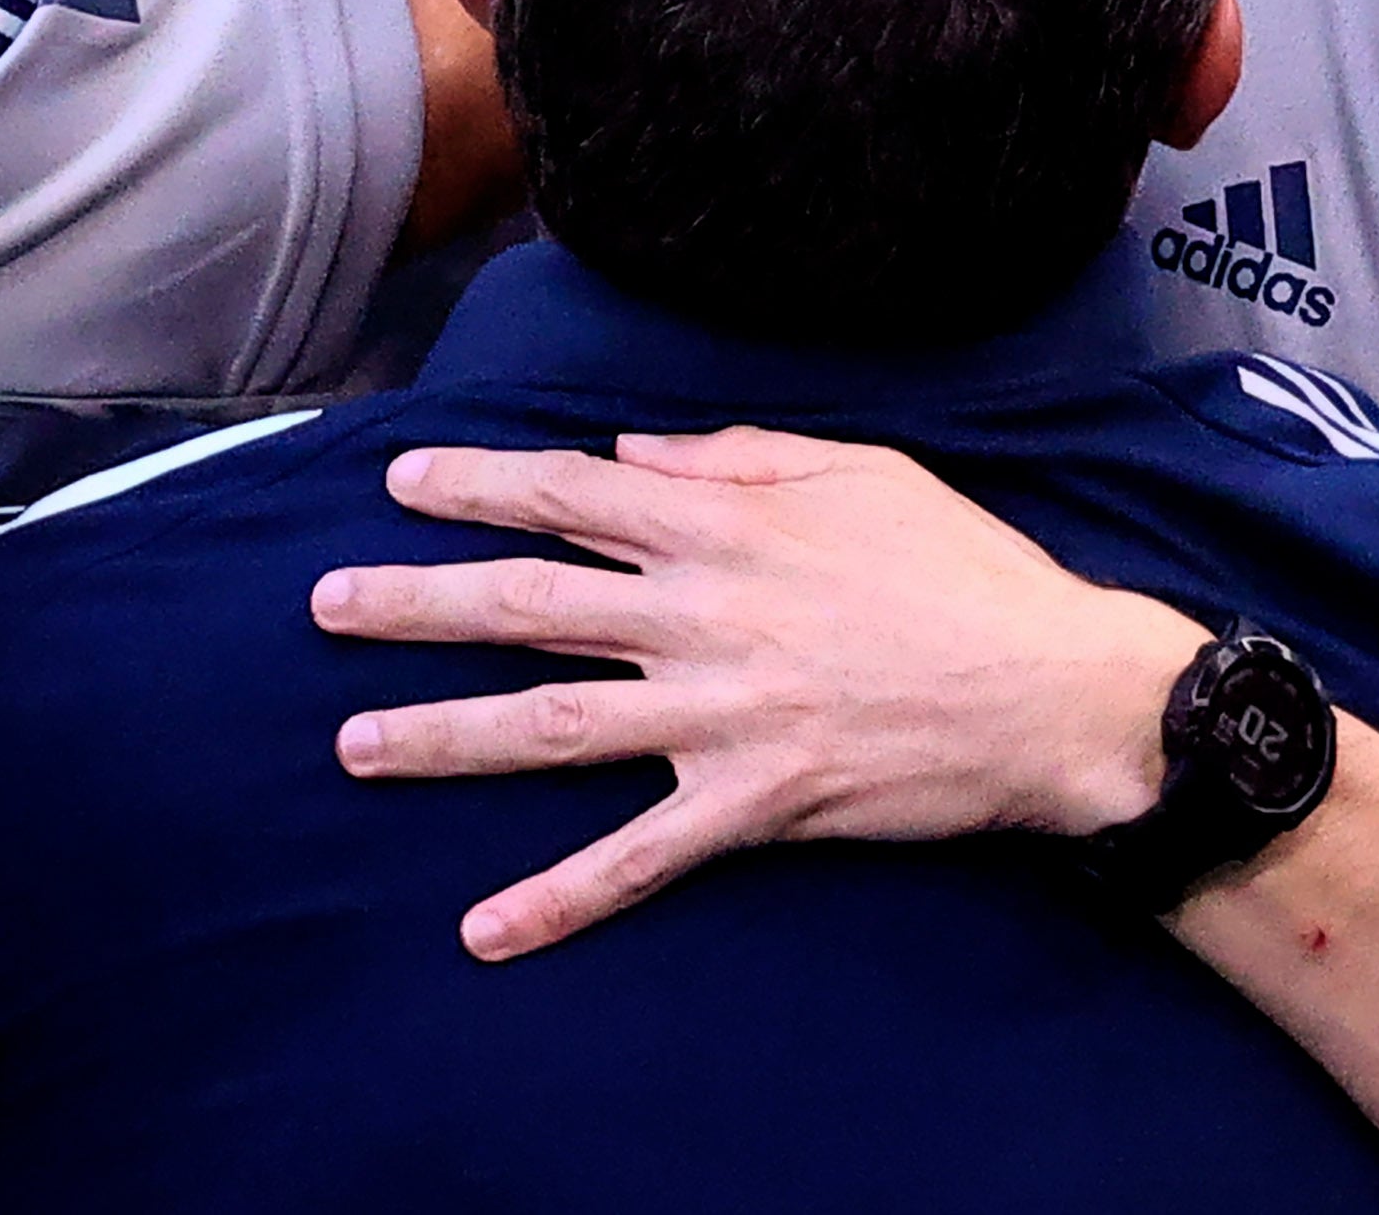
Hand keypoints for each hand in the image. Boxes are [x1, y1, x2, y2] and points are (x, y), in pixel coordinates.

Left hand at [310, 425, 1204, 958]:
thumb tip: (632, 449)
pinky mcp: (753, 803)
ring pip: (553, 725)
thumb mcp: (859, 470)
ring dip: (444, 735)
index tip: (399, 482)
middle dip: (415, 602)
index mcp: (722, 524)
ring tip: (355, 745)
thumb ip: (736, 454)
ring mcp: (719, 714)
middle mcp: (701, 614)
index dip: (477, 485)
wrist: (1054, 693)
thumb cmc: (965, 570)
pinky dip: (559, 897)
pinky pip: (637, 858)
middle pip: (526, 605)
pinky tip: (486, 929)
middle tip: (324, 605)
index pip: (569, 496)